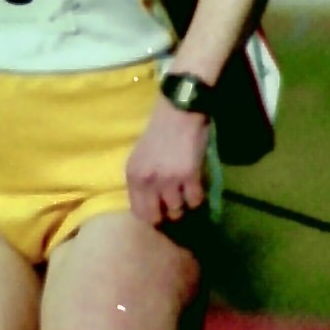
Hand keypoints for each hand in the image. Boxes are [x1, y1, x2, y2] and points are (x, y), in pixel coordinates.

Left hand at [125, 98, 208, 226]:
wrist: (178, 113)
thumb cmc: (159, 132)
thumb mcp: (140, 157)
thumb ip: (142, 180)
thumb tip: (151, 204)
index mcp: (133, 176)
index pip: (138, 212)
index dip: (149, 216)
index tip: (158, 214)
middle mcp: (148, 181)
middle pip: (156, 216)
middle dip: (165, 215)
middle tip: (174, 209)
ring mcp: (169, 180)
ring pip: (177, 209)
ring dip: (182, 205)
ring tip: (185, 194)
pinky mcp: (189, 176)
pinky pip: (194, 200)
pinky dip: (196, 198)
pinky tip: (196, 188)